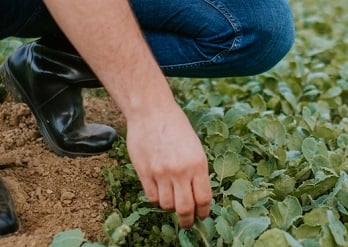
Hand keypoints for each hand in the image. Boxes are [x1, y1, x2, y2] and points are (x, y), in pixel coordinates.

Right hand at [126, 104, 211, 227]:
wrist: (152, 112)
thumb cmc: (176, 127)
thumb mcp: (195, 147)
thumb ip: (197, 171)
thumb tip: (197, 197)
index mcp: (198, 164)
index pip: (203, 199)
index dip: (203, 212)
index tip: (202, 216)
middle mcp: (180, 171)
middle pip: (185, 208)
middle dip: (187, 220)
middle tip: (187, 223)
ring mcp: (160, 173)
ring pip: (166, 205)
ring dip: (170, 207)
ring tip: (172, 201)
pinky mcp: (144, 172)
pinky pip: (151, 197)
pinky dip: (156, 198)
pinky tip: (159, 192)